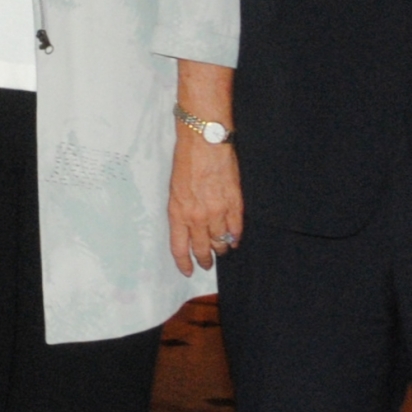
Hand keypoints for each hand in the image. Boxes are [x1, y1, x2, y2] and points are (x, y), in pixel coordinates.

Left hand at [168, 125, 243, 274]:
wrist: (205, 141)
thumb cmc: (187, 160)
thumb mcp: (175, 189)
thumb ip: (182, 211)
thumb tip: (189, 228)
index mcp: (178, 212)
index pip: (180, 248)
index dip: (185, 263)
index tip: (189, 270)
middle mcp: (197, 216)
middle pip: (202, 249)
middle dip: (205, 259)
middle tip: (207, 264)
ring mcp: (217, 211)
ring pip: (221, 241)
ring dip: (221, 248)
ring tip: (222, 250)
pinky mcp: (234, 203)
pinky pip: (236, 228)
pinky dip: (236, 236)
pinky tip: (235, 239)